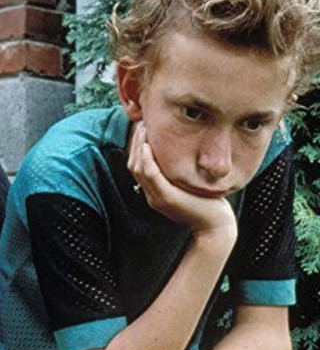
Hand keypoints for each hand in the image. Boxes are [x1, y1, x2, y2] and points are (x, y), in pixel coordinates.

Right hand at [128, 123, 236, 241]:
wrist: (215, 226)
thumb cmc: (207, 203)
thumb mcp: (190, 184)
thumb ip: (180, 173)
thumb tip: (183, 152)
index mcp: (154, 192)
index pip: (137, 166)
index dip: (136, 147)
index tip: (143, 128)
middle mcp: (151, 195)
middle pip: (133, 165)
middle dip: (135, 143)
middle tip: (141, 123)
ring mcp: (157, 197)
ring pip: (137, 168)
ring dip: (138, 147)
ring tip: (143, 129)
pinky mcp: (166, 198)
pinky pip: (150, 176)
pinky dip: (146, 160)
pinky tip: (147, 146)